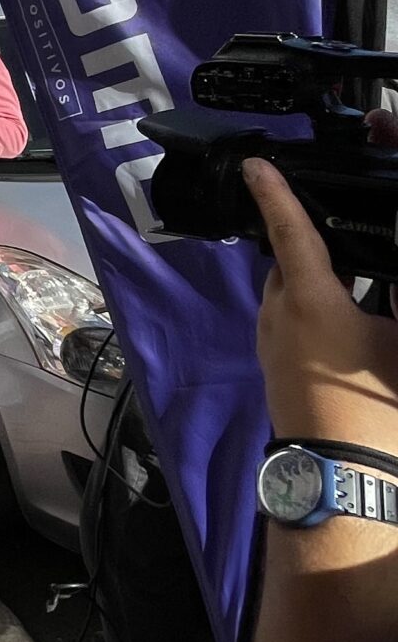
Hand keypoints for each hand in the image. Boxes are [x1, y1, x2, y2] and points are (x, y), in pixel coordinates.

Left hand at [247, 157, 397, 445]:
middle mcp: (279, 315)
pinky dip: (311, 309)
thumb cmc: (378, 408)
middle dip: (312, 245)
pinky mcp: (273, 368)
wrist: (341, 477)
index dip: (275, 192)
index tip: (257, 164)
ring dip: (315, 281)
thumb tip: (390, 282)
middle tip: (347, 237)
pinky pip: (288, 323)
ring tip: (356, 281)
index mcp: (310, 299)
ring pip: (288, 295)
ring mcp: (271, 345)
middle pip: (289, 262)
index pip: (290, 231)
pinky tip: (347, 323)